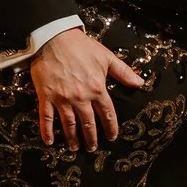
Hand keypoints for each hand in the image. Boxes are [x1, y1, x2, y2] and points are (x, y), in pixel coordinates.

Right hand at [30, 27, 145, 150]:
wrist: (54, 38)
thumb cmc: (81, 46)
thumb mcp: (106, 57)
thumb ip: (124, 72)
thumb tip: (140, 83)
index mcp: (97, 89)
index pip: (107, 113)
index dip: (110, 127)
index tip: (112, 137)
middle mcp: (81, 97)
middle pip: (88, 123)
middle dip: (91, 138)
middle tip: (92, 147)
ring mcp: (62, 98)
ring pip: (69, 125)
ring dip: (73, 138)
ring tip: (75, 148)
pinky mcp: (46, 96)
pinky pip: (46, 118)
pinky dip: (47, 131)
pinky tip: (49, 141)